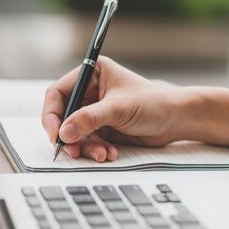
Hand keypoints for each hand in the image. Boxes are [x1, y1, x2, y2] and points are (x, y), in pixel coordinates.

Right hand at [42, 56, 228, 161]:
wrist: (175, 120)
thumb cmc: (153, 103)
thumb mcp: (119, 109)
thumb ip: (90, 119)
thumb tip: (63, 132)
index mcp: (93, 75)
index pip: (59, 93)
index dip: (52, 114)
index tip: (54, 133)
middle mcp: (91, 92)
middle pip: (64, 116)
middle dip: (69, 135)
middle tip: (72, 150)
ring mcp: (96, 112)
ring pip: (76, 133)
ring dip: (86, 147)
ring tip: (103, 153)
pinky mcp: (103, 128)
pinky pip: (89, 142)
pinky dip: (96, 150)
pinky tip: (110, 153)